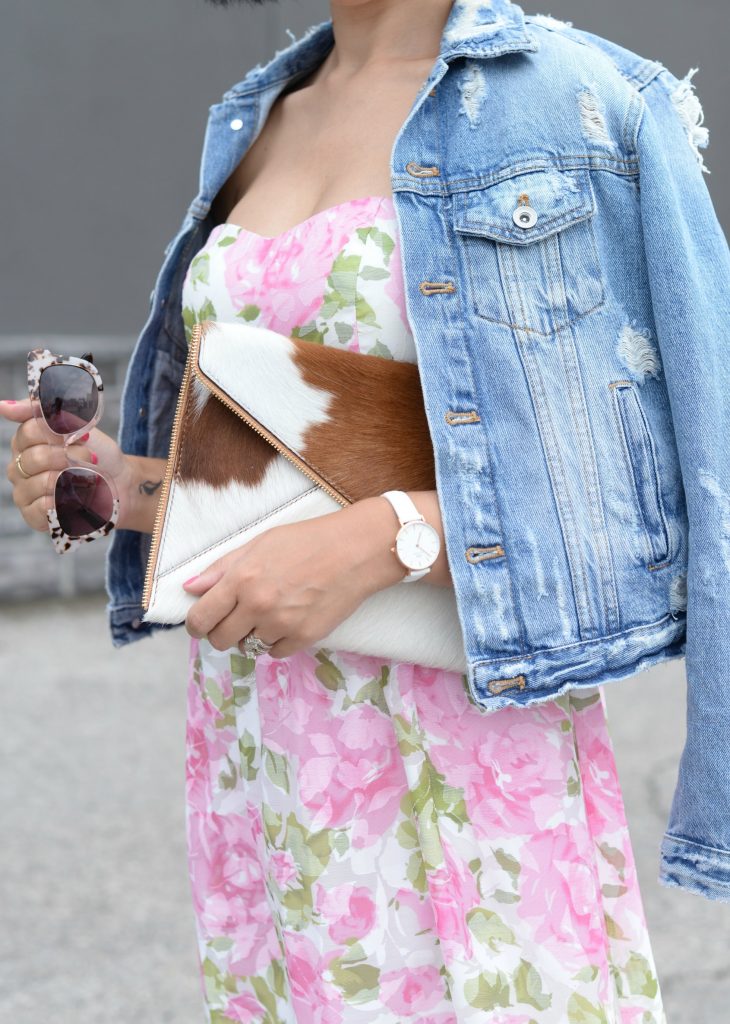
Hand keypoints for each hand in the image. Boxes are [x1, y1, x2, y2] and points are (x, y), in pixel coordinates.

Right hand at [1, 398, 128, 533]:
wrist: (120, 482)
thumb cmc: (97, 453)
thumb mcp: (77, 424)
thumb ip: (42, 412)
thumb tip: (3, 407)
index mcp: (25, 442)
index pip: (28, 432)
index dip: (57, 433)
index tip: (82, 436)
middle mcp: (18, 467)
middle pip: (33, 458)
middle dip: (67, 456)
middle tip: (88, 458)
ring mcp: (23, 492)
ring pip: (40, 483)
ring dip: (71, 479)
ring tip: (86, 477)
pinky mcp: (33, 516)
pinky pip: (42, 508)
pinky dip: (64, 501)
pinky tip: (74, 497)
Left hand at [182, 497, 407, 657]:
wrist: (354, 551)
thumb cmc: (306, 541)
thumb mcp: (259, 544)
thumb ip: (222, 568)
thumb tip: (190, 588)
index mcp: (241, 579)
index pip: (201, 618)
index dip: (195, 625)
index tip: (201, 624)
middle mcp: (258, 605)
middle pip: (220, 640)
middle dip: (222, 632)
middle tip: (236, 619)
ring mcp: (282, 624)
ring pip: (249, 647)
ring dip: (254, 634)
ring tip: (273, 611)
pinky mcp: (305, 637)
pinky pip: (276, 653)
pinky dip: (277, 641)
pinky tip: (289, 619)